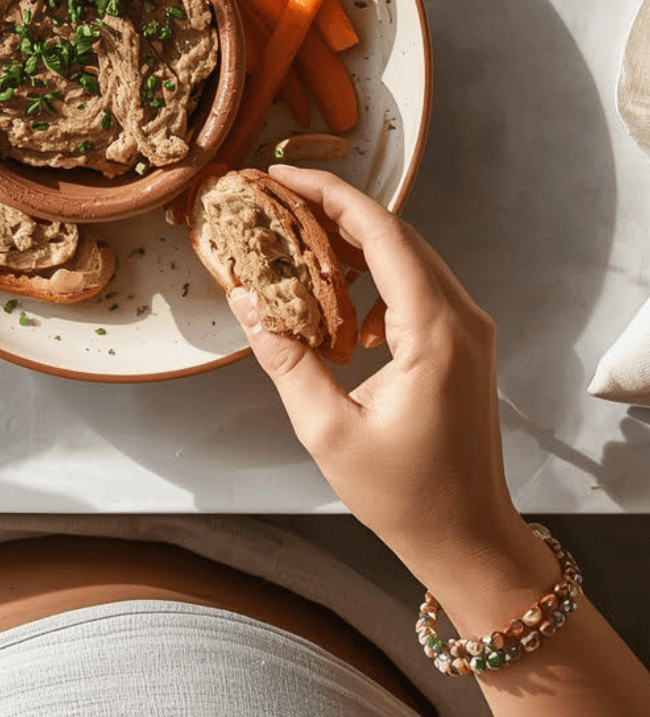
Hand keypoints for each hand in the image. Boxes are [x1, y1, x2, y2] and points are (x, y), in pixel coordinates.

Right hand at [229, 165, 528, 591]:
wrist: (470, 538)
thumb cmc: (403, 495)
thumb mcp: (327, 429)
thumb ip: (286, 358)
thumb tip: (246, 301)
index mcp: (434, 332)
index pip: (382, 234)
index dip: (329, 195)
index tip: (280, 177)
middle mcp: (461, 318)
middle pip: (396, 236)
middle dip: (334, 211)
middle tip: (275, 201)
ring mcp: (469, 330)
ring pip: (407, 258)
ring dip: (352, 243)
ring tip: (295, 239)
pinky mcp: (464, 344)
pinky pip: (416, 288)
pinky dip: (372, 277)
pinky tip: (335, 302)